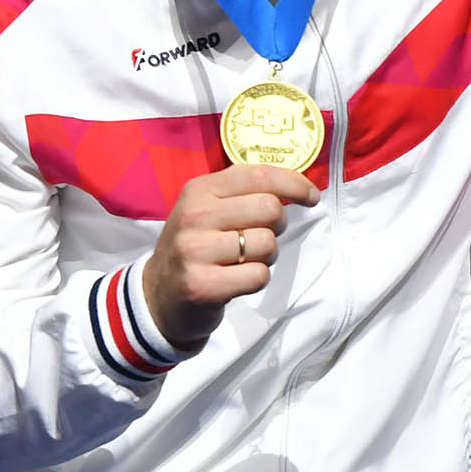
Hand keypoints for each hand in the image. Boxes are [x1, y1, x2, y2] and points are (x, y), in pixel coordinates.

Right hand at [140, 166, 319, 349]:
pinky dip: (257, 279)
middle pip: (270, 209)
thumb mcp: (209, 208)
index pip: (259, 175)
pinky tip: (236, 280)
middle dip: (278, 226)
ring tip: (243, 260)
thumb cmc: (198, 247)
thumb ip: (246, 192)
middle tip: (260, 237)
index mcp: (199, 190)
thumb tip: (299, 186)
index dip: (294, 184)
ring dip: (267, 256)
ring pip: (267, 244)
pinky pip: (258, 275)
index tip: (311, 196)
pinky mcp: (202, 286)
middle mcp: (194, 216)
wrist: (159, 296)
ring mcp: (195, 251)